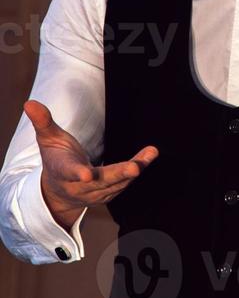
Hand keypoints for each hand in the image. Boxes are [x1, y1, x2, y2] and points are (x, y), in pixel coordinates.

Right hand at [24, 100, 157, 231]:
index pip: (69, 172)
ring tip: (150, 154)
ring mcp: (95, 193)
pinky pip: (125, 182)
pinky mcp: (108, 194)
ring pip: (117, 182)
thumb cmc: (56, 159)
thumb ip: (43, 122)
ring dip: (135, 169)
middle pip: (100, 181)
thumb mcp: (48, 140)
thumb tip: (29, 103)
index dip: (78, 173)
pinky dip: (138, 169)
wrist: (58, 192)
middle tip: (134, 167)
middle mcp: (79, 186)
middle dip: (118, 174)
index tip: (87, 174)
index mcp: (62, 171)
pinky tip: (149, 156)